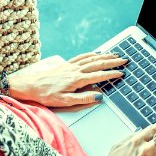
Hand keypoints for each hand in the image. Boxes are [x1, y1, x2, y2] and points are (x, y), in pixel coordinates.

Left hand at [8, 52, 126, 106]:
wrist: (30, 85)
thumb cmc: (46, 95)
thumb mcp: (64, 102)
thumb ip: (83, 100)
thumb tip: (99, 97)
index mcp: (76, 79)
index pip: (98, 75)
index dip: (111, 74)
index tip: (122, 73)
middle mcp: (75, 70)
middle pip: (97, 63)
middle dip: (112, 61)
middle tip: (124, 60)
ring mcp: (70, 65)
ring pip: (91, 58)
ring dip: (104, 56)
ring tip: (115, 54)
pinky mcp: (65, 64)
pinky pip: (82, 56)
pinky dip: (92, 54)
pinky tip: (96, 54)